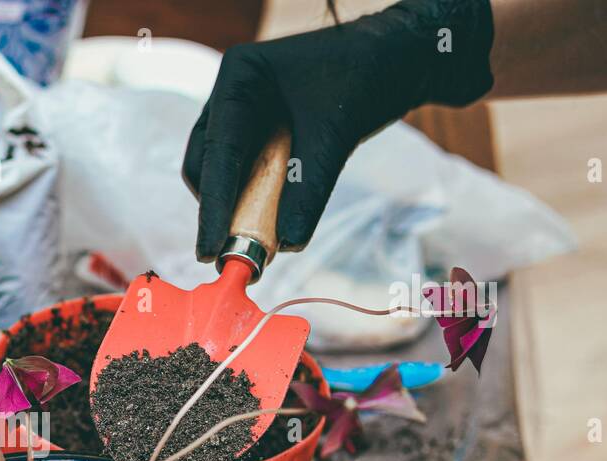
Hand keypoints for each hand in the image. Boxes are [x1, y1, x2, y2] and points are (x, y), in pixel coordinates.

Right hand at [185, 0, 493, 257]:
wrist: (398, 59)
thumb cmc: (367, 76)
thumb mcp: (336, 133)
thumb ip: (310, 188)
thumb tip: (287, 243)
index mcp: (239, 76)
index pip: (217, 150)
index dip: (213, 205)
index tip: (209, 250)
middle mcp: (232, 94)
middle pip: (208, 164)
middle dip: (219, 208)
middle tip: (231, 255)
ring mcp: (242, 115)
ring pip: (223, 173)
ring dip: (237, 207)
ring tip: (260, 241)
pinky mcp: (259, 135)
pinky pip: (247, 174)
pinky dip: (256, 200)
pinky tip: (273, 220)